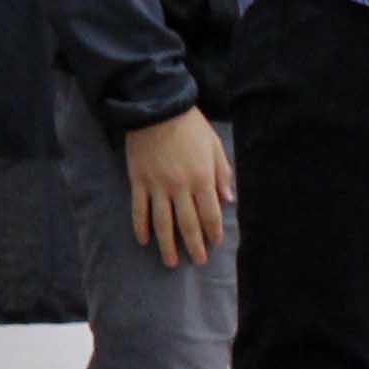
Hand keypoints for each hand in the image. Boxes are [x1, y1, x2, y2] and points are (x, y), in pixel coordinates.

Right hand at [120, 107, 234, 267]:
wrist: (156, 107)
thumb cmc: (190, 126)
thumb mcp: (214, 146)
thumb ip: (222, 173)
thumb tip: (229, 200)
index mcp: (202, 178)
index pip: (210, 213)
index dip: (213, 232)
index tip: (215, 244)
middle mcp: (180, 187)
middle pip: (188, 223)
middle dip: (194, 245)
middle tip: (198, 261)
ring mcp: (157, 186)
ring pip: (163, 222)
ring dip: (168, 245)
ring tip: (171, 262)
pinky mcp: (138, 181)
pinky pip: (139, 209)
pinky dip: (141, 226)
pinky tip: (144, 240)